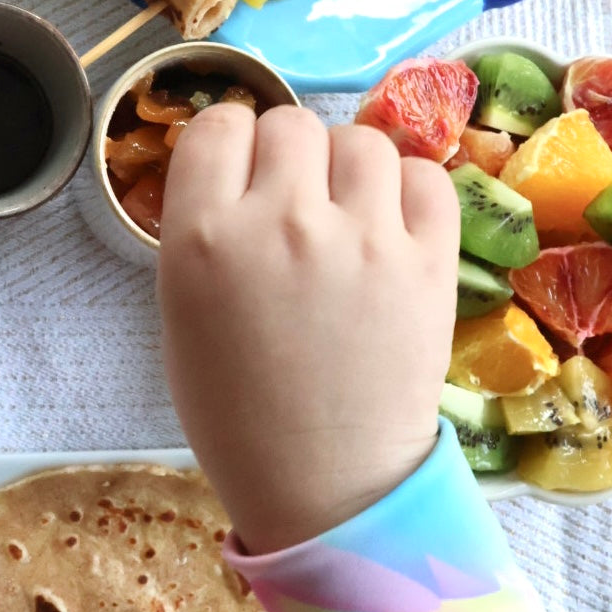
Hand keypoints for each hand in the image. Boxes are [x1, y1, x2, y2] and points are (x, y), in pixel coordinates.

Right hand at [157, 103, 458, 552]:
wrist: (325, 486)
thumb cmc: (238, 409)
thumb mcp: (180, 312)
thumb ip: (205, 229)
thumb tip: (246, 170)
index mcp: (204, 238)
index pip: (219, 124)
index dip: (231, 147)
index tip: (242, 177)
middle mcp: (283, 223)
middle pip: (291, 124)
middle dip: (290, 158)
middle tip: (296, 208)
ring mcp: (364, 238)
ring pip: (361, 141)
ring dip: (350, 171)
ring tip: (348, 221)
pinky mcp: (430, 261)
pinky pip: (427, 177)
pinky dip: (409, 193)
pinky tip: (392, 229)